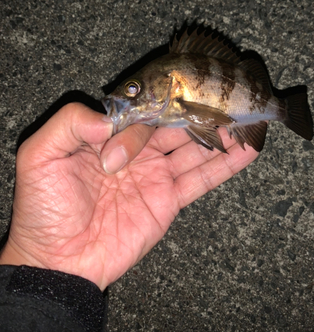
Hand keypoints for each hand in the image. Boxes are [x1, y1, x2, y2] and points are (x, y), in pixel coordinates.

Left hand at [0, 103, 257, 290]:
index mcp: (110, 134)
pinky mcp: (169, 199)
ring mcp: (156, 174)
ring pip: (194, 146)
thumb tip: (111, 117)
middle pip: (175, 123)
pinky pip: (201, 178)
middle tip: (229, 94)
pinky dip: (226, 165)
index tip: (191, 80)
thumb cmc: (43, 208)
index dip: (167, 95)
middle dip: (202, 108)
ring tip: (247, 115)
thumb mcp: (40, 156)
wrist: (58, 260)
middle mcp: (137, 150)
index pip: (144, 107)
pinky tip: (247, 150)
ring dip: (220, 132)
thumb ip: (70, 123)